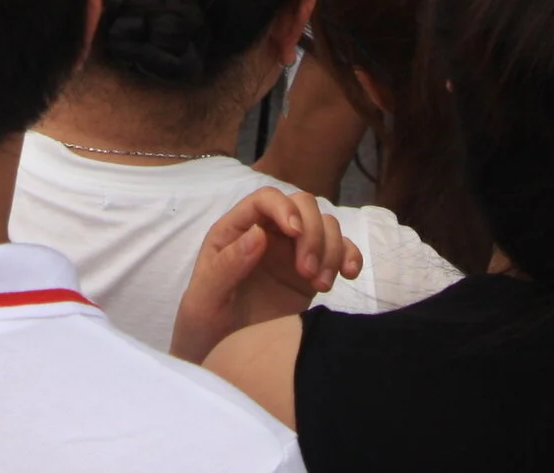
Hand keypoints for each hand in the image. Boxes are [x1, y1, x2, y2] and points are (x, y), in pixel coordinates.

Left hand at [169, 188, 361, 364]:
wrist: (220, 355)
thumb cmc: (204, 322)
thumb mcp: (205, 296)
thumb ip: (228, 264)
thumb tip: (259, 233)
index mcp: (236, 230)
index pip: (265, 200)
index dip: (284, 208)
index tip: (295, 232)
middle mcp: (267, 234)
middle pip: (303, 206)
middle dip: (312, 233)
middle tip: (307, 273)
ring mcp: (292, 253)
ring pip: (326, 226)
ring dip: (331, 249)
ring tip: (321, 286)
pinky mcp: (311, 274)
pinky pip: (339, 251)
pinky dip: (349, 256)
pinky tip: (348, 275)